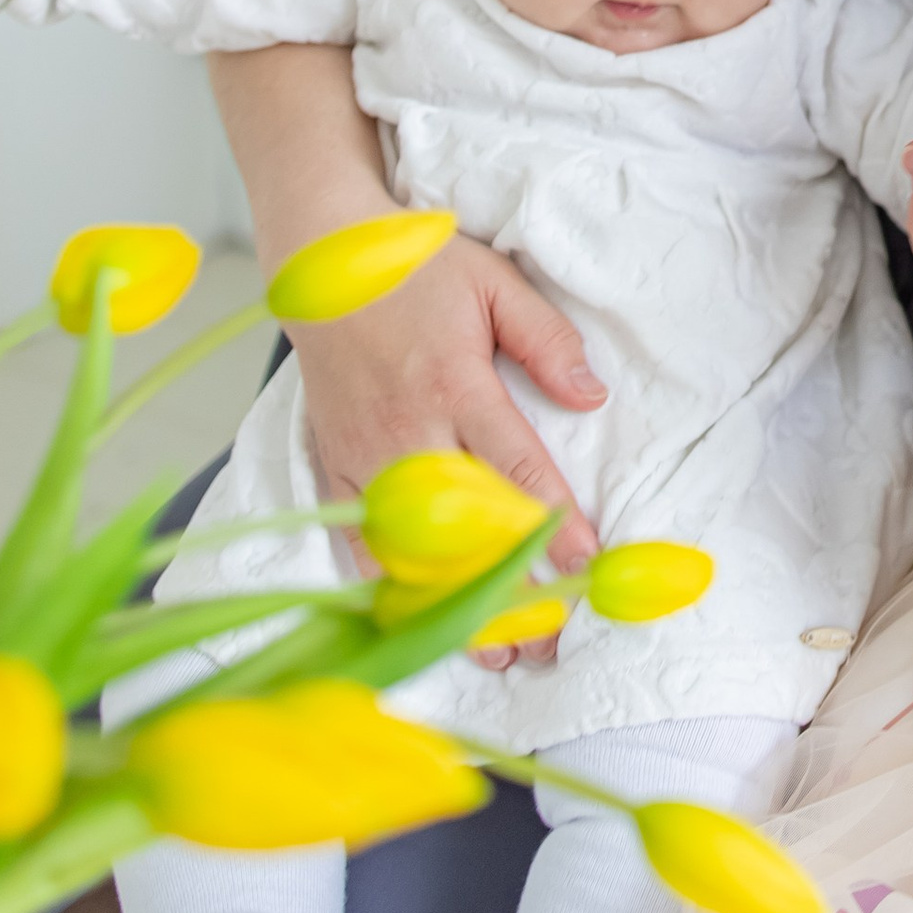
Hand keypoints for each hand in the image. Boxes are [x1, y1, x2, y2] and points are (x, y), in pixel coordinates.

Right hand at [288, 231, 605, 632]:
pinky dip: (388, 587)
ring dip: (453, 606)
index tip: (585, 567)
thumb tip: (591, 396)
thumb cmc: (414, 268)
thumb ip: (547, 339)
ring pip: (412, 549)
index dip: (552, 525)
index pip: (515, 469)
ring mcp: (364, 454)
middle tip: (552, 639)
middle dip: (511, 588)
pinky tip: (418, 621)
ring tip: (497, 653)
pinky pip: (358, 541)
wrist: (320, 259)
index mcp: (455, 384)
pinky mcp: (332, 465)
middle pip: (465, 528)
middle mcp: (407, 430)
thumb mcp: (494, 283)